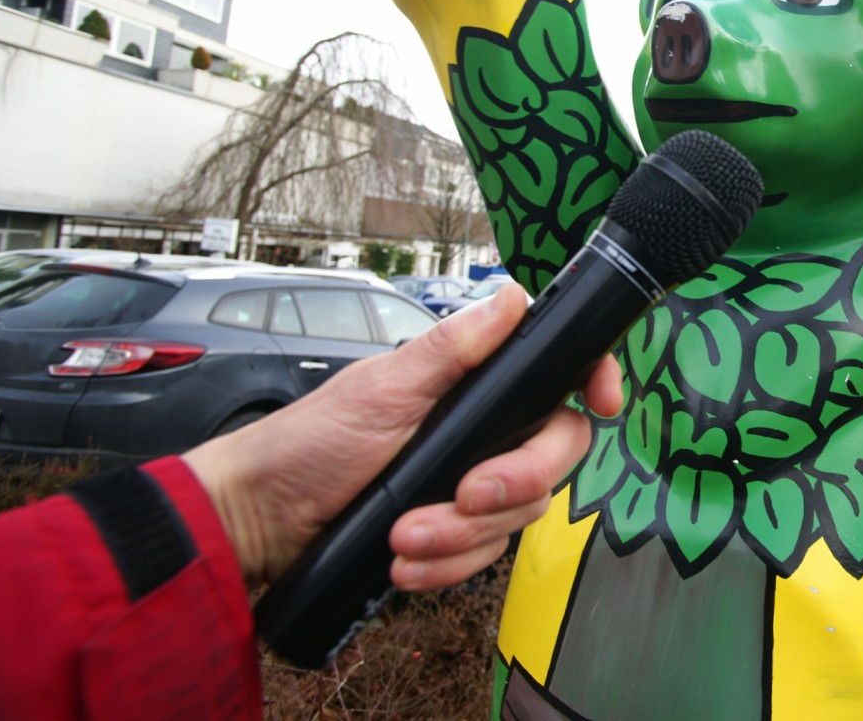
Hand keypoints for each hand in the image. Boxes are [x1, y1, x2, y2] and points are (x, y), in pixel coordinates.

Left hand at [183, 283, 622, 590]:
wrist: (260, 524)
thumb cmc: (308, 444)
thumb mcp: (381, 390)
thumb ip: (453, 350)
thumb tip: (512, 297)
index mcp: (473, 385)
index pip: (557, 376)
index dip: (593, 381)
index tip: (602, 401)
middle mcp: (483, 431)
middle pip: (556, 452)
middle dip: (515, 481)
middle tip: (463, 493)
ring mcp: (470, 484)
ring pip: (521, 514)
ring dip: (461, 534)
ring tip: (402, 536)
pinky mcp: (453, 535)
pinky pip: (484, 557)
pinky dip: (445, 566)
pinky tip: (403, 565)